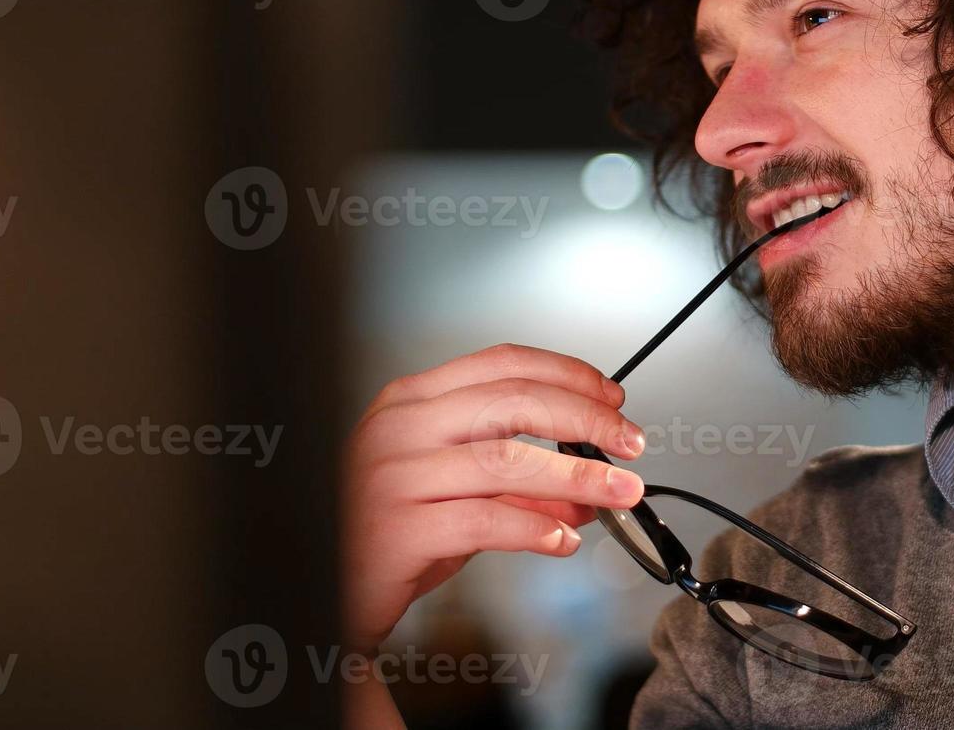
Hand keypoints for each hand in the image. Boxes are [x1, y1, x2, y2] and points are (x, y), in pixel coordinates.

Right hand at [341, 343, 646, 650]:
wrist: (323, 588)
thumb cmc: (383, 530)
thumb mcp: (456, 492)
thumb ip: (520, 482)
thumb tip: (591, 483)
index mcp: (411, 401)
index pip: (502, 364)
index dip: (567, 375)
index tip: (612, 398)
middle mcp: (399, 428)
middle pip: (513, 402)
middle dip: (585, 420)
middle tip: (630, 443)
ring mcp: (394, 476)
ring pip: (507, 461)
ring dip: (577, 477)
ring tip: (618, 493)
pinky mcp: (397, 529)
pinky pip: (485, 520)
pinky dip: (535, 529)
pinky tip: (564, 540)